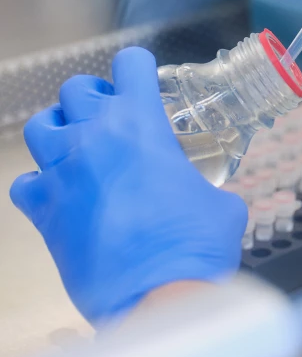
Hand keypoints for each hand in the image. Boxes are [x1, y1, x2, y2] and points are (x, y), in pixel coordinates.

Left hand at [9, 47, 247, 325]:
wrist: (158, 291)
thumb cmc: (194, 243)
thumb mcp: (220, 202)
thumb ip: (207, 185)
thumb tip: (206, 198)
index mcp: (141, 123)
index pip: (130, 65)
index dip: (138, 68)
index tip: (143, 79)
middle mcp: (95, 138)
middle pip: (75, 89)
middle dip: (94, 96)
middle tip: (110, 114)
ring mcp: (63, 173)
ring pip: (40, 126)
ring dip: (60, 129)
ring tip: (78, 145)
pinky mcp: (44, 211)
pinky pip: (26, 182)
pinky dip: (40, 183)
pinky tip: (62, 194)